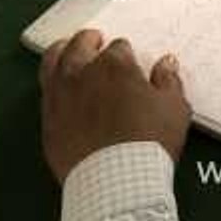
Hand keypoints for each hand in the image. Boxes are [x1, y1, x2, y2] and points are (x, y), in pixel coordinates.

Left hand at [39, 29, 191, 183]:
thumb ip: (168, 81)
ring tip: (66, 50)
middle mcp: (82, 72)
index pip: (119, 48)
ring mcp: (60, 95)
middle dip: (89, 41)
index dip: (126, 54)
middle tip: (94, 41)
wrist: (116, 179)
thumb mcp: (174, 108)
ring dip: (62, 52)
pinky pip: (46, 91)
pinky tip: (59, 86)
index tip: (130, 63)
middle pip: (80, 46)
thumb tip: (165, 63)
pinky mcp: (48, 119)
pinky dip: (53, 82)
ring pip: (53, 61)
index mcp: (115, 65)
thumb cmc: (150, 139)